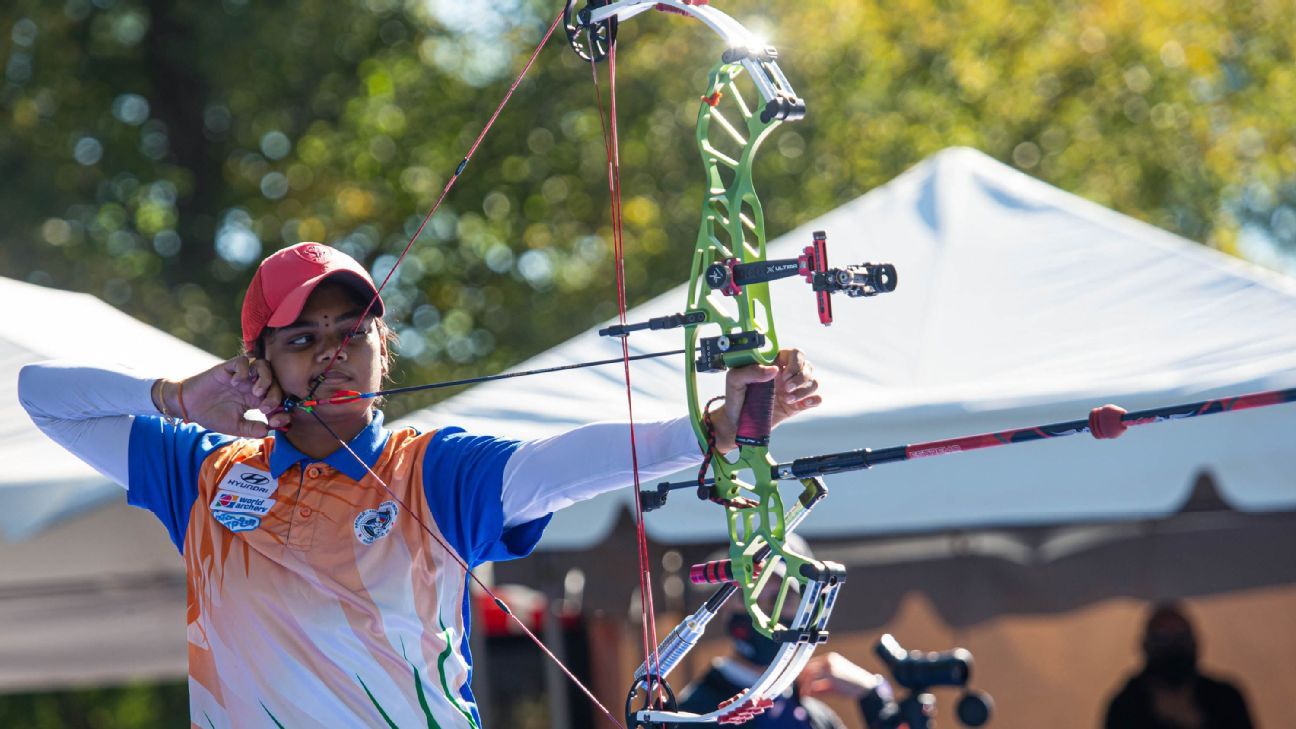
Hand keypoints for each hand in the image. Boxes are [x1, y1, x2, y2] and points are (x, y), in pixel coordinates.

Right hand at [154, 356, 290, 436]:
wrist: (189, 407)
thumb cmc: (212, 416)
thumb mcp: (235, 426)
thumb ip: (251, 429)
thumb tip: (268, 431)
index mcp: (256, 399)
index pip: (277, 399)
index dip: (282, 409)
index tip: (276, 421)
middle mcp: (251, 385)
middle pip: (275, 382)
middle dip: (275, 395)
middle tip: (264, 408)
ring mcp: (241, 376)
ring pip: (263, 366)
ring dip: (265, 379)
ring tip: (256, 393)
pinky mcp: (228, 368)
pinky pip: (243, 360)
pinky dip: (244, 370)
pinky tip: (235, 383)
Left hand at [711, 348, 820, 452]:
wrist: (737, 423)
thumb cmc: (735, 398)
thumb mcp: (734, 380)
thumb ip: (750, 371)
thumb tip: (774, 369)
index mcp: (774, 364)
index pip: (794, 353)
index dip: (794, 362)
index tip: (782, 375)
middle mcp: (786, 375)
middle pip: (807, 366)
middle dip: (800, 377)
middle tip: (786, 389)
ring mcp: (793, 390)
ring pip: (813, 382)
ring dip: (804, 390)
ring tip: (787, 400)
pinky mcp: (797, 406)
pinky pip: (816, 398)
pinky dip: (814, 400)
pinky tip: (803, 404)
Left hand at [799, 651, 881, 700]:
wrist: (866, 687)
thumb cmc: (851, 685)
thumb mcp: (834, 681)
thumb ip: (821, 684)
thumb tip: (808, 690)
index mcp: (830, 659)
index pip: (810, 663)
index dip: (802, 672)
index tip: (797, 681)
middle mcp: (828, 660)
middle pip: (808, 667)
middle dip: (800, 678)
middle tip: (797, 688)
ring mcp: (830, 667)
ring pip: (810, 673)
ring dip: (804, 684)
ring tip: (803, 693)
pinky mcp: (832, 675)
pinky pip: (815, 681)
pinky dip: (809, 688)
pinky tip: (808, 694)